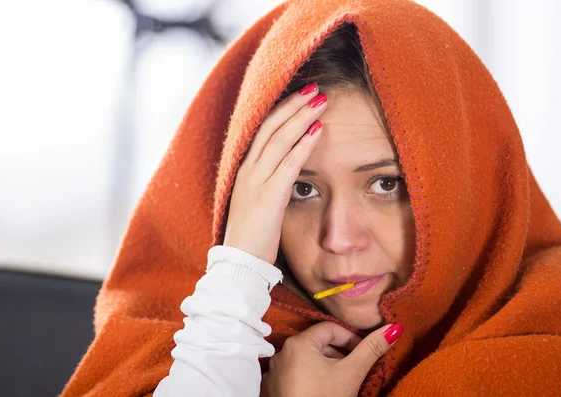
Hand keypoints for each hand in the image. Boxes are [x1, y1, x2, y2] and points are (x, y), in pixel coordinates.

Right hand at [223, 83, 326, 263]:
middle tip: (315, 87)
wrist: (239, 263)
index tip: (300, 95)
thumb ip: (271, 182)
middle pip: (271, 126)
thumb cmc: (253, 235)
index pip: (263, 130)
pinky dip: (304, 144)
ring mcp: (256, 181)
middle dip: (293, 104)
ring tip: (321, 100)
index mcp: (245, 170)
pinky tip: (318, 130)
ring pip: (279, 139)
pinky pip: (289, 164)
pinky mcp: (268, 196)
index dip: (282, 110)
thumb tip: (290, 171)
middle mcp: (248, 170)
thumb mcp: (258, 202)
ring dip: (301, 116)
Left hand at [261, 321, 403, 396]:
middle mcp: (281, 353)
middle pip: (317, 344)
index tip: (364, 352)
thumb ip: (371, 348)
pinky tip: (323, 391)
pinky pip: (295, 374)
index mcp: (298, 343)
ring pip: (306, 360)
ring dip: (326, 365)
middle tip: (355, 368)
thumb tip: (395, 328)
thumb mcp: (352, 372)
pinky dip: (310, 377)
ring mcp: (274, 372)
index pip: (330, 328)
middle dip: (339, 353)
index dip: (351, 338)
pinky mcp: (273, 388)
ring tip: (341, 381)